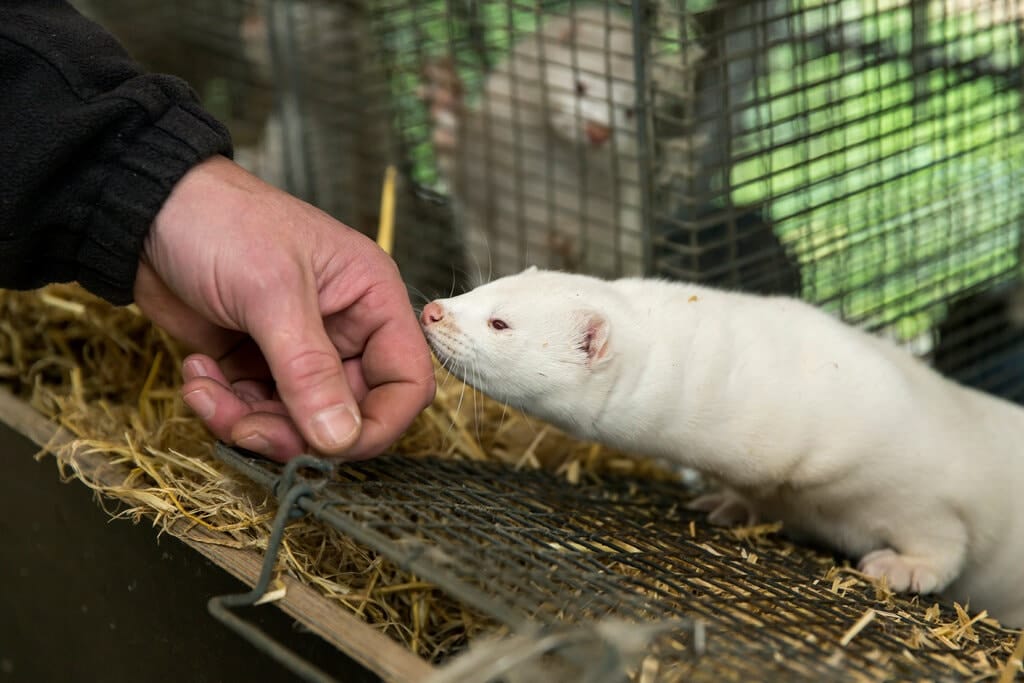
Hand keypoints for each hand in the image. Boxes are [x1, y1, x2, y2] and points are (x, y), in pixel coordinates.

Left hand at [134, 155, 435, 460]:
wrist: (146, 209)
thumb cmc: (223, 222)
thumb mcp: (271, 292)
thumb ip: (308, 371)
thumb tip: (340, 440)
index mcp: (372, 300)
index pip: (407, 381)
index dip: (379, 423)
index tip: (330, 444)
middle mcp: (345, 330)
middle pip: (347, 414)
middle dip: (295, 431)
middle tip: (246, 428)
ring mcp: (299, 351)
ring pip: (296, 421)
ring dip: (248, 421)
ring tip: (204, 392)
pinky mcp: (255, 363)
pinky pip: (254, 410)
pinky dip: (223, 407)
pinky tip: (196, 373)